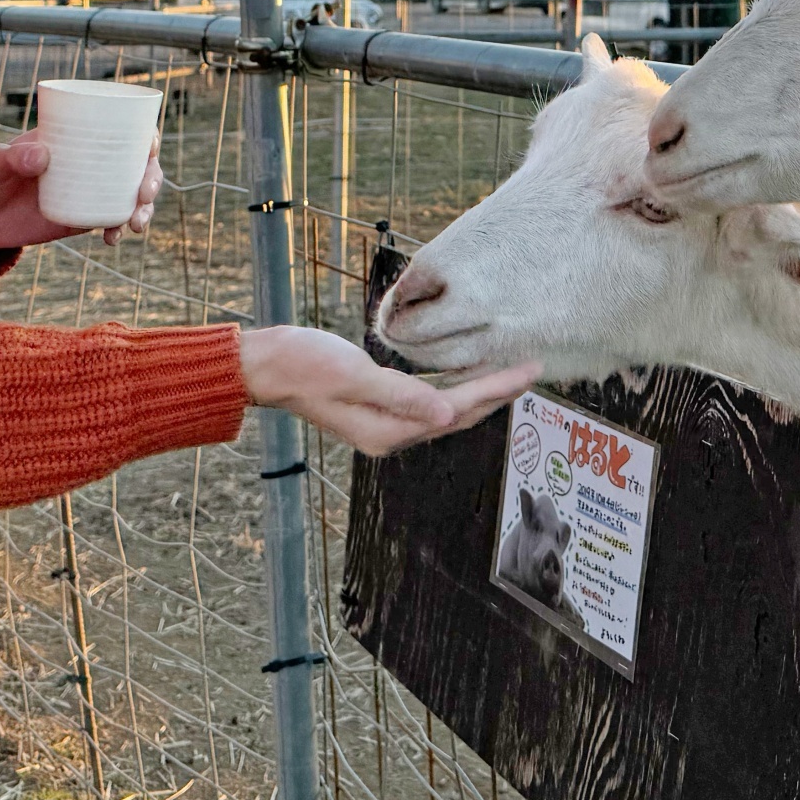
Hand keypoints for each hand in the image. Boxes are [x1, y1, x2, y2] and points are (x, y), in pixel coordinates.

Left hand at [0, 129, 162, 248]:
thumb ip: (11, 158)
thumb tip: (42, 154)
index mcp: (73, 138)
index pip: (119, 129)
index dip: (144, 136)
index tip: (149, 149)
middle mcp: (88, 162)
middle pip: (136, 164)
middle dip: (152, 178)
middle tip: (143, 197)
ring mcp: (89, 190)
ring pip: (131, 194)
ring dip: (144, 208)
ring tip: (133, 226)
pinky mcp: (84, 217)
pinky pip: (113, 220)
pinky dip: (119, 229)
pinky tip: (112, 239)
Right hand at [240, 325, 539, 455]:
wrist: (265, 366)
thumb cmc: (303, 364)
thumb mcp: (353, 376)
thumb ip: (401, 395)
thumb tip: (447, 414)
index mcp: (388, 431)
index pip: (456, 409)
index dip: (495, 389)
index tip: (529, 371)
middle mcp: (391, 435)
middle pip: (459, 416)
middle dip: (498, 394)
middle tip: (534, 370)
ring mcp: (385, 425)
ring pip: (447, 411)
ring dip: (480, 393)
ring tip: (512, 374)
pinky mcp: (378, 409)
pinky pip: (429, 403)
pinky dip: (454, 389)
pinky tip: (468, 376)